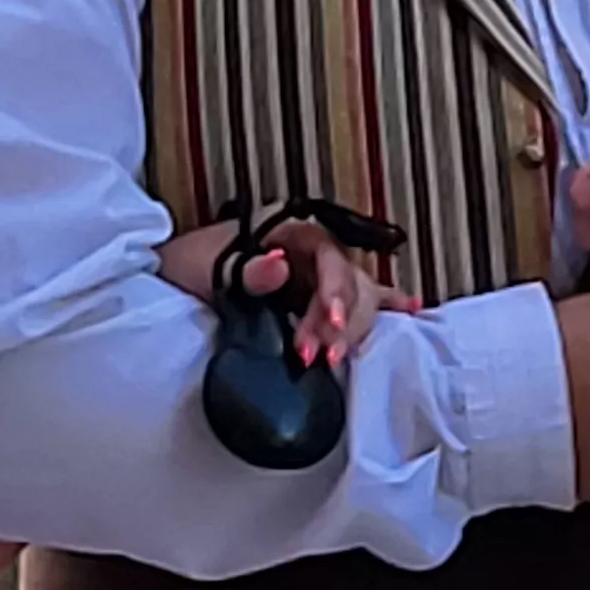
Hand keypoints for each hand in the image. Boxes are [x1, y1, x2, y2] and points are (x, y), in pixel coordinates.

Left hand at [153, 215, 410, 369]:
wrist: (178, 273)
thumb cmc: (192, 263)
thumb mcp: (209, 265)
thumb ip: (248, 270)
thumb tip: (280, 267)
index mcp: (292, 232)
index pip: (330, 259)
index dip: (335, 292)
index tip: (330, 324)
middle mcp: (312, 250)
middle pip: (349, 281)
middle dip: (340, 321)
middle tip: (320, 356)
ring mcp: (316, 271)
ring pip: (358, 295)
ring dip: (352, 328)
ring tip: (335, 357)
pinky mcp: (315, 293)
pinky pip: (358, 296)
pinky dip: (386, 302)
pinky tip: (411, 309)